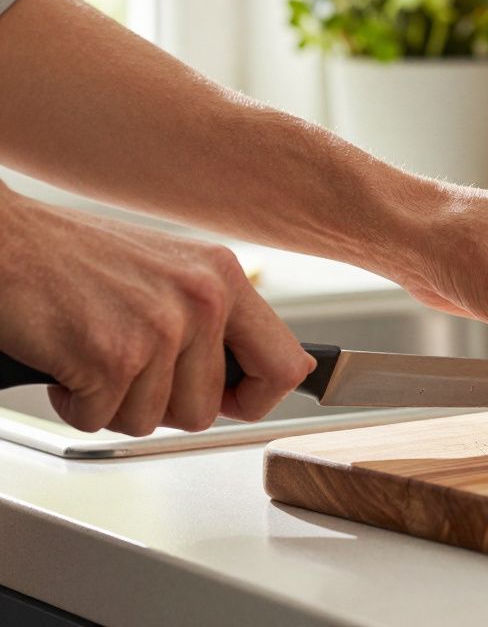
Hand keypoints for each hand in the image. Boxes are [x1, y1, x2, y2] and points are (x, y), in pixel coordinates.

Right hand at [0, 189, 314, 434]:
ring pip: (152, 422)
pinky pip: (101, 420)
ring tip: (91, 353)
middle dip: (158, 403)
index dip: (257, 399)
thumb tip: (250, 377)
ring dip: (112, 403)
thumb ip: (211, 320)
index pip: (285, 365)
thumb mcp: (169, 272)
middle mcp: (202, 299)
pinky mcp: (111, 356)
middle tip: (123, 365)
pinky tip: (65, 359)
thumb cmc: (73, 258)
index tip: (233, 403)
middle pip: (205, 409)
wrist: (4, 240)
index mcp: (224, 278)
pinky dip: (75, 404)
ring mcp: (159, 328)